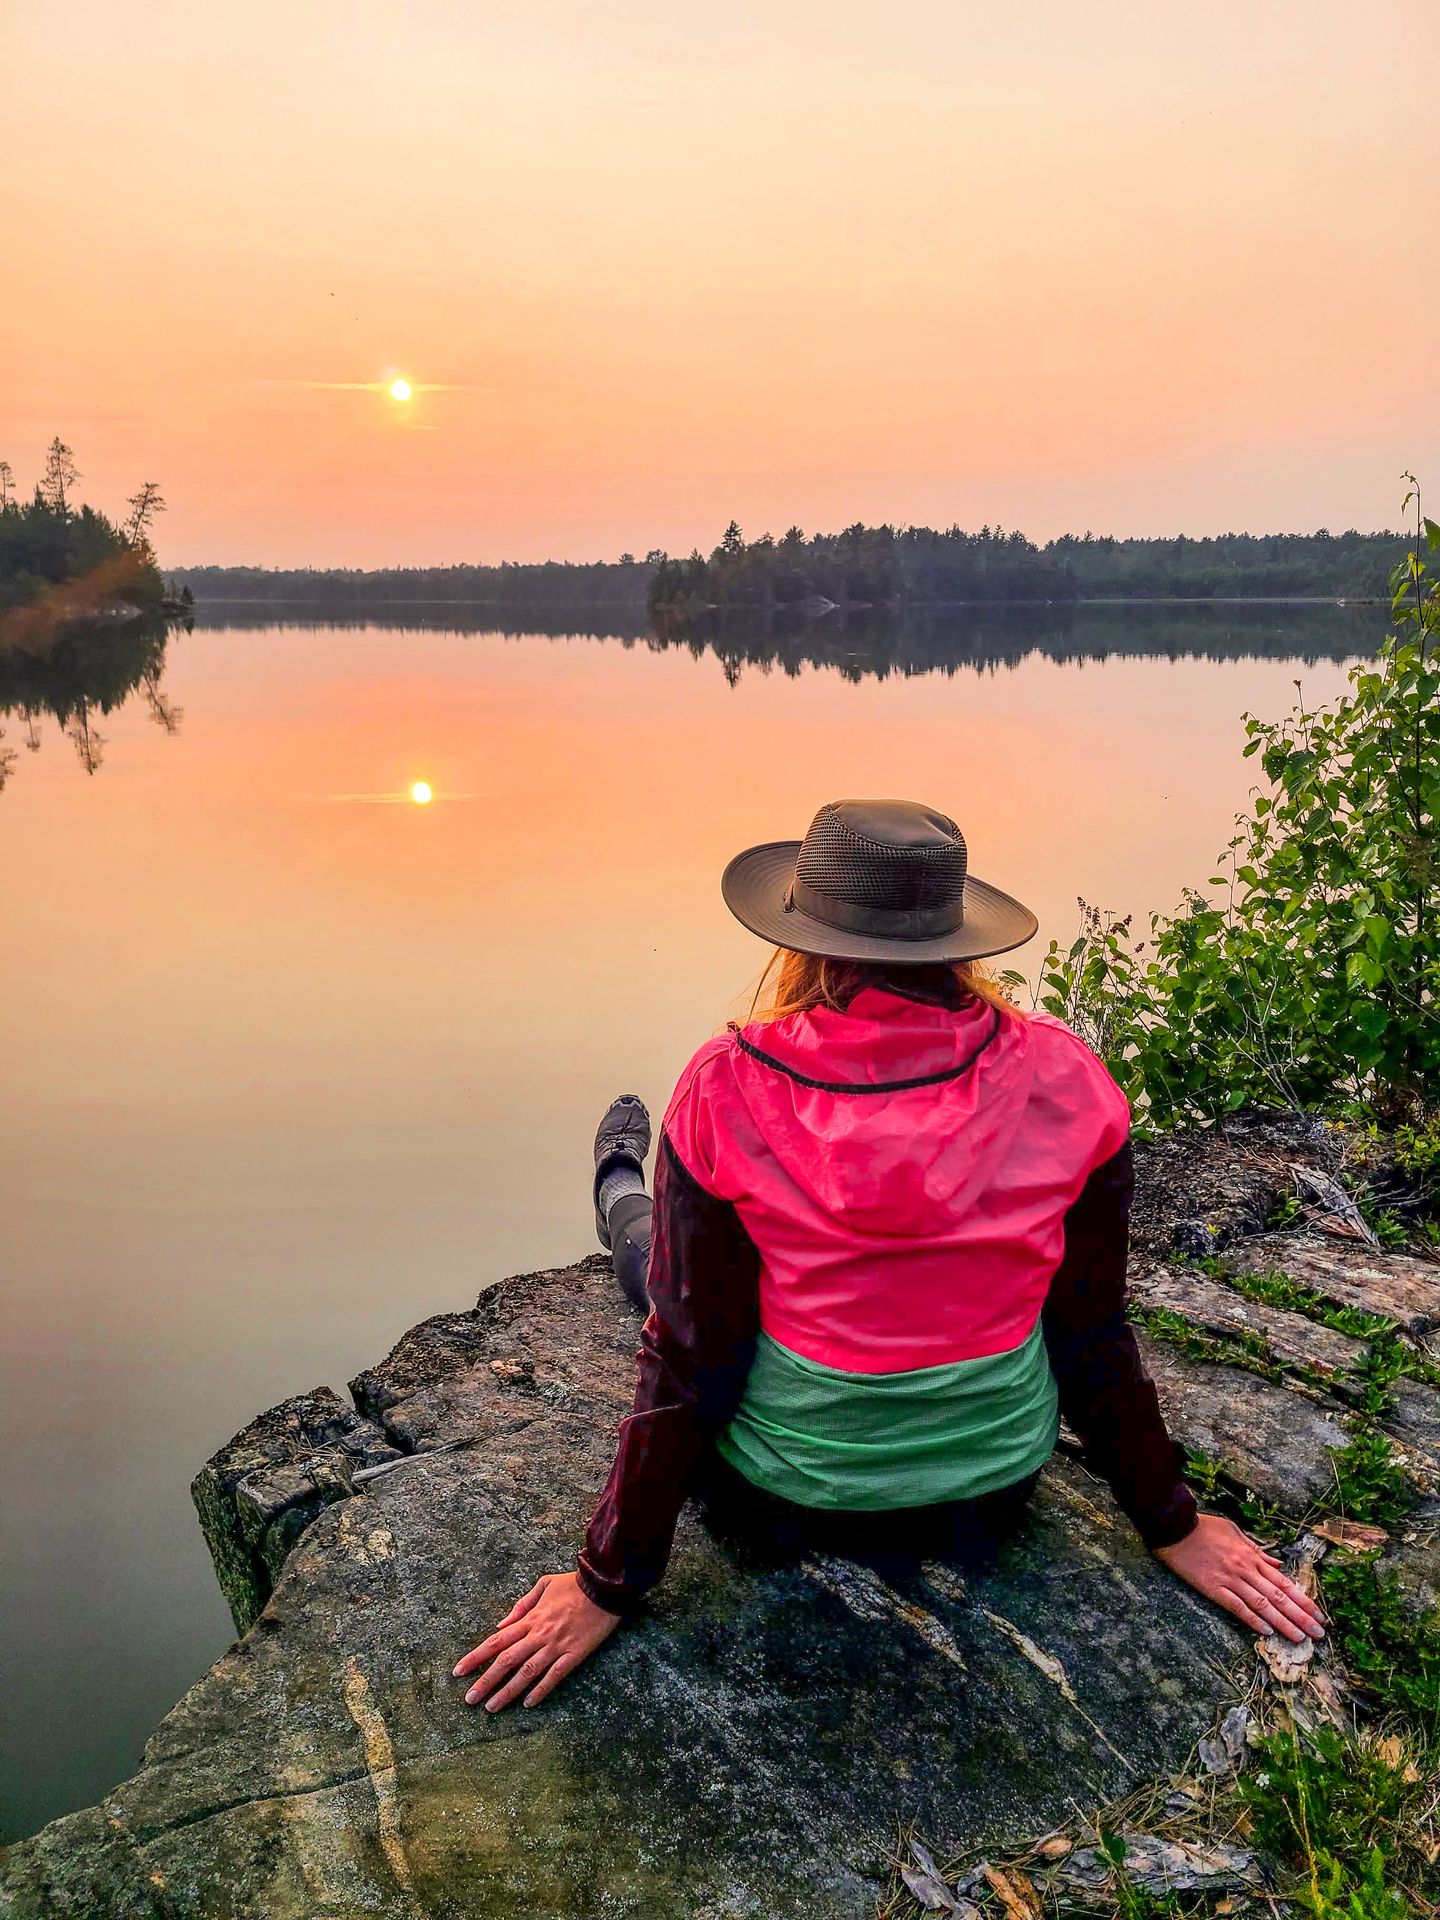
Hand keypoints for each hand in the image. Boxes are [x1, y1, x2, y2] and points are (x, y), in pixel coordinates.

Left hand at [453, 1571, 620, 1711]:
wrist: (604, 1587)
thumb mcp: (544, 1585)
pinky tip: (528, 1703)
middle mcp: (539, 1634)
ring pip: (527, 1672)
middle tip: (469, 1699)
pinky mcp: (574, 1654)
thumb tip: (501, 1625)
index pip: (496, 1641)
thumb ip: (522, 1606)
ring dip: (507, 1691)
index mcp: (530, 1619)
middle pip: (507, 1660)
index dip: (476, 1656)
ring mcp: (556, 1646)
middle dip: (486, 1680)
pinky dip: (541, 1690)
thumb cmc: (573, 1584)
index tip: (459, 1671)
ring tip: (491, 1707)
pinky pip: (555, 1676)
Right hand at [1154, 1513, 1324, 1643]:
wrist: (1176, 1527)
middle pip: (1279, 1597)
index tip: (1319, 1615)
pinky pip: (1237, 1607)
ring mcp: (1230, 1580)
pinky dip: (1253, 1619)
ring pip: (1263, 1605)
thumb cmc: (1204, 1527)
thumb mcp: (1234, 1531)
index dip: (1303, 1600)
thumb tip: (1276, 1563)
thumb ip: (1256, 1549)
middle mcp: (1246, 1570)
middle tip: (1319, 1634)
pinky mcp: (1213, 1588)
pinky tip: (1266, 1631)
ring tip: (1300, 1638)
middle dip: (1301, 1616)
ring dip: (1283, 1623)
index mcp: (1252, 1556)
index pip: (1284, 1582)